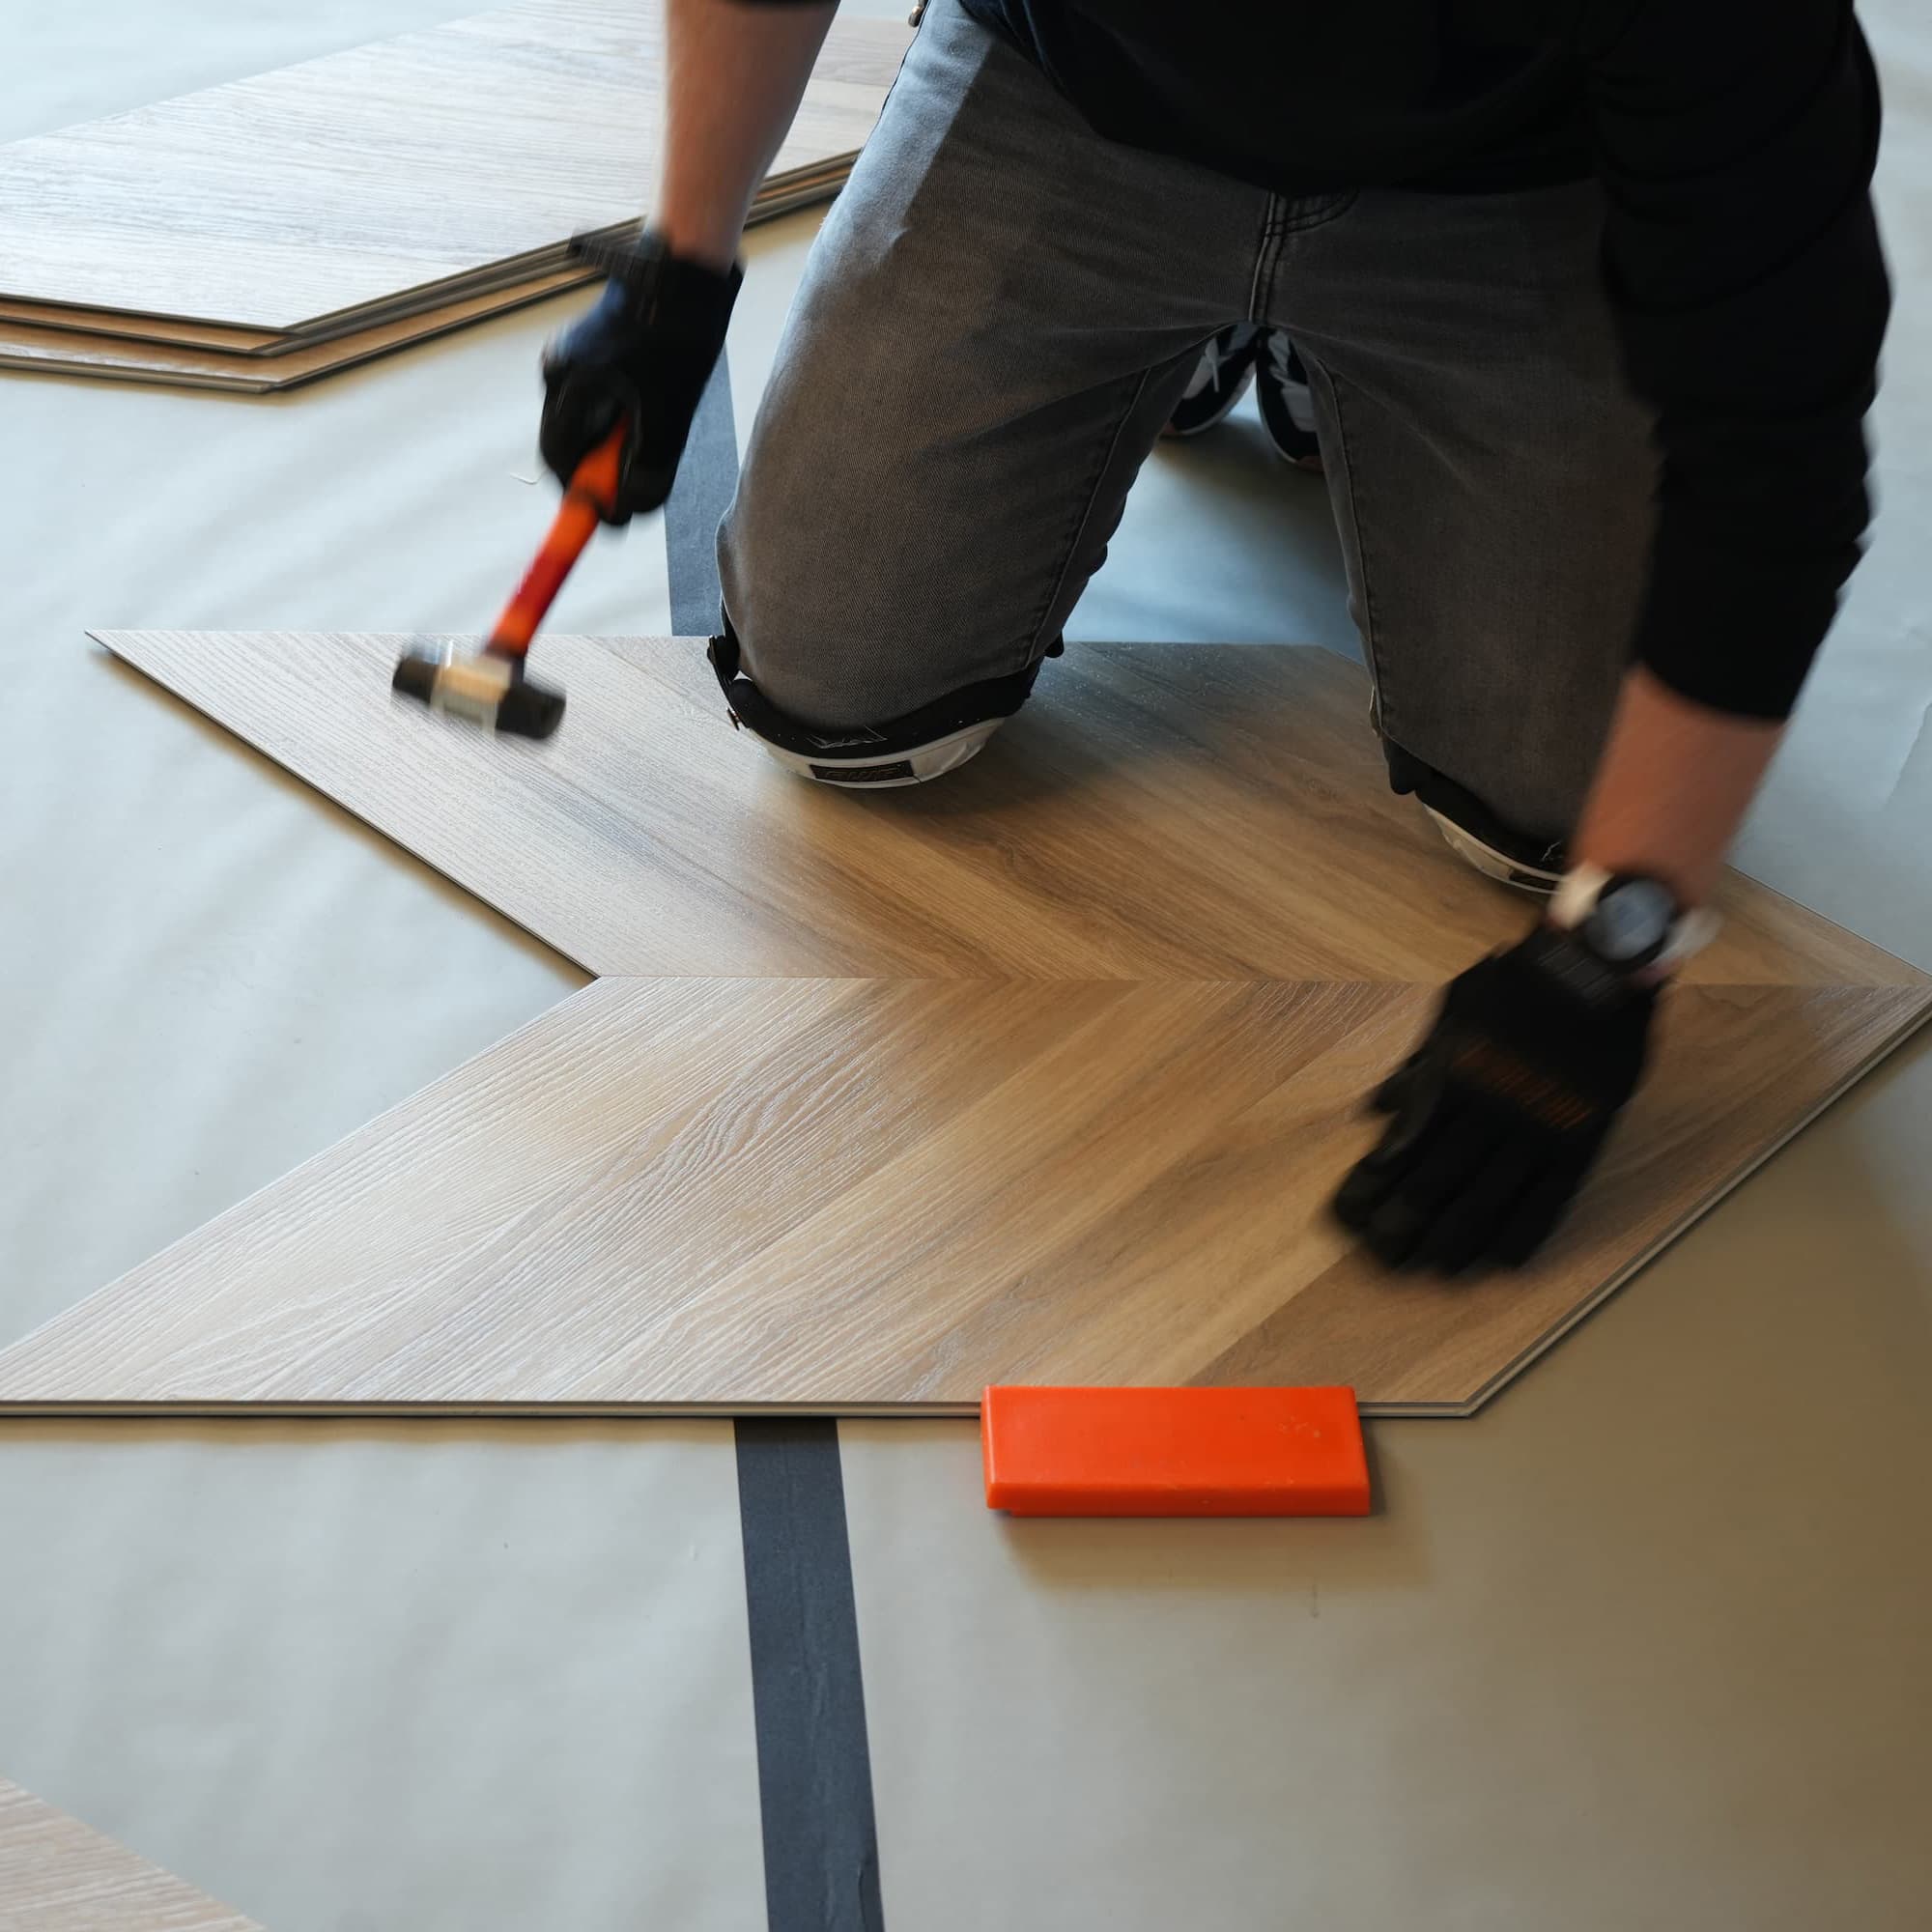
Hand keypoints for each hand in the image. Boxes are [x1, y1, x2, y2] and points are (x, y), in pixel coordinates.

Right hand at [539, 230, 741, 522]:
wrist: (684, 274)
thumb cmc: (678, 338)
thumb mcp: (671, 414)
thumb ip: (649, 469)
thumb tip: (627, 513)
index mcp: (567, 382)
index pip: (558, 461)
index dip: (581, 499)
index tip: (608, 522)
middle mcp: (557, 370)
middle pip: (567, 446)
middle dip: (600, 474)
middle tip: (638, 488)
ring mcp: (568, 358)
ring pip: (583, 427)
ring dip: (611, 447)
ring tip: (652, 433)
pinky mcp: (585, 353)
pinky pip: (593, 404)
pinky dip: (616, 423)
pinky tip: (648, 411)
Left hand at [1332, 928, 1657, 1271]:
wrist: (1591, 974)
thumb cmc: (1515, 988)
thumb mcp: (1452, 1015)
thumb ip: (1417, 1068)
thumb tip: (1376, 1109)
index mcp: (1450, 1084)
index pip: (1400, 1150)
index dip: (1372, 1187)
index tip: (1350, 1215)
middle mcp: (1486, 1116)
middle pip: (1436, 1187)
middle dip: (1404, 1227)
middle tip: (1384, 1258)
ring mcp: (1534, 1133)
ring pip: (1487, 1203)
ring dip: (1456, 1242)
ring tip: (1434, 1270)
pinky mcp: (1578, 1142)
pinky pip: (1549, 1201)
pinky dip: (1524, 1234)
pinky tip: (1502, 1262)